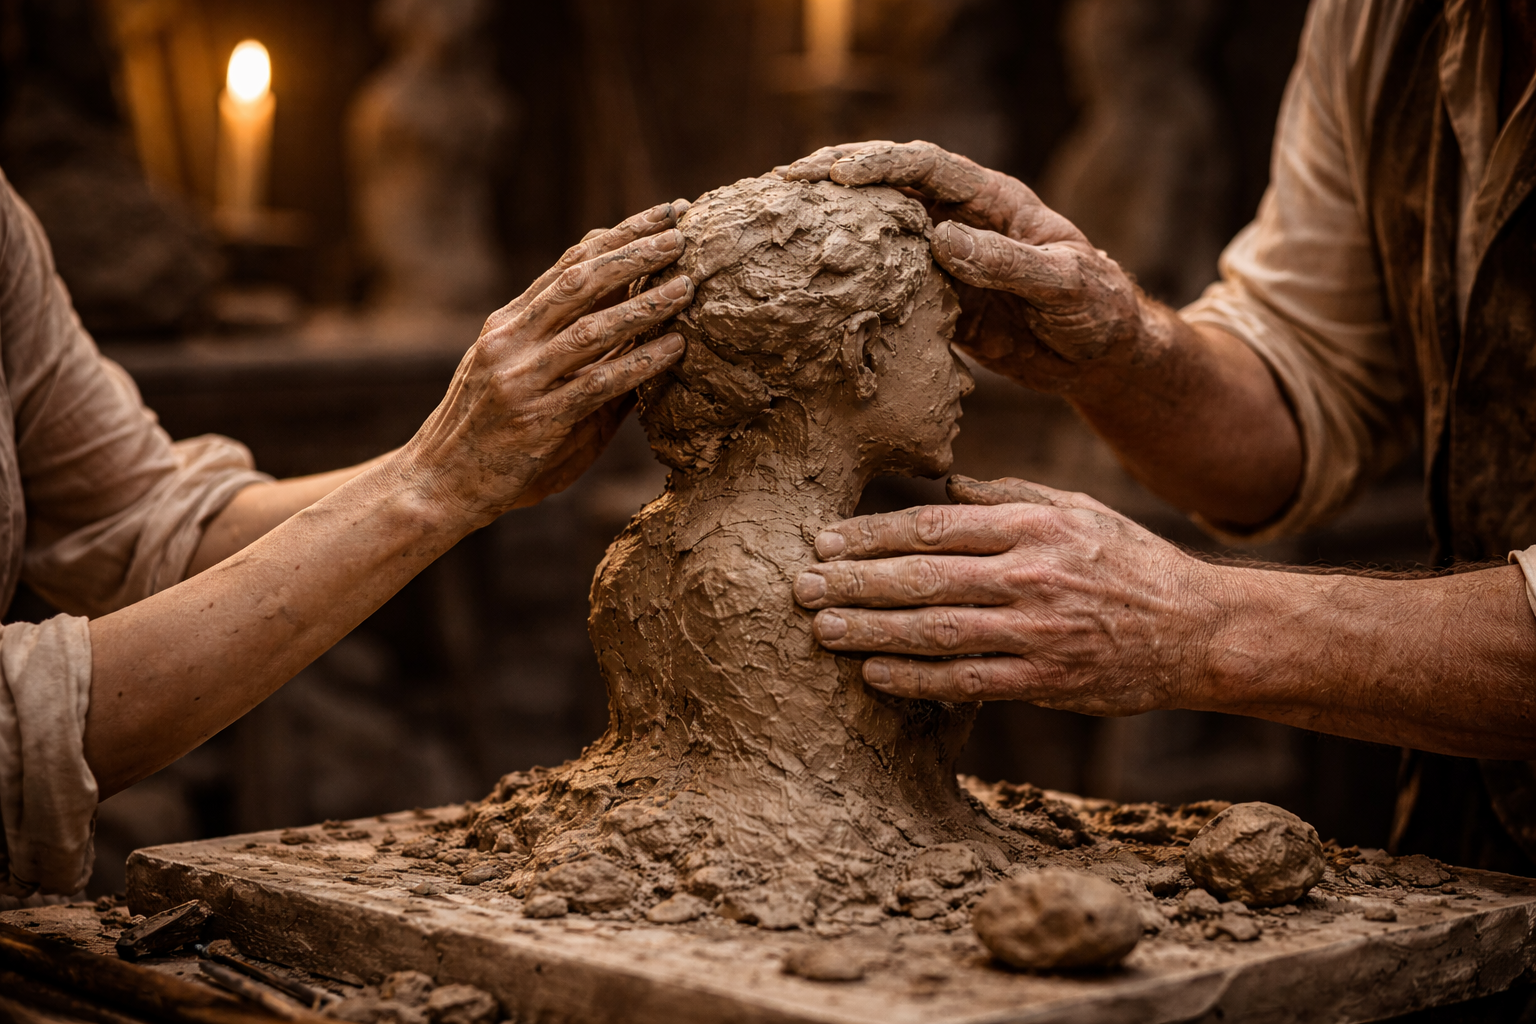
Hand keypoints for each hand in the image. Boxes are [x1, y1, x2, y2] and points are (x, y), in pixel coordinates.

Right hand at [401, 202, 693, 522]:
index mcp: (508, 324)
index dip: (619, 235)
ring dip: (644, 303)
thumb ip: (572, 354)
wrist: (435, 486)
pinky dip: (639, 363)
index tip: (663, 215)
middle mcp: (511, 339)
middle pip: (581, 280)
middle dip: (635, 251)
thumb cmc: (489, 439)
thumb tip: (642, 333)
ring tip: (688, 286)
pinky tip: (674, 349)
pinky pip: (597, 383)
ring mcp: (521, 377)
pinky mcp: (536, 418)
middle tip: (683, 233)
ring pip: (590, 327)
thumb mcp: (524, 381)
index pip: (569, 264)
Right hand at [779, 141, 1142, 394]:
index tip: (837, 173)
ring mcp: (946, 263)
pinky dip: (853, 285)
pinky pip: (888, 288)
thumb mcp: (1062, 283)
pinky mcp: (937, 302)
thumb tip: (940, 240)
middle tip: (784, 184)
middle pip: (891, 190)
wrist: (1100, 356)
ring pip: (881, 237)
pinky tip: (813, 289)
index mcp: (993, 202)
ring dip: (836, 231)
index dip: (881, 165)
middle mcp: (962, 223)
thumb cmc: (1096, 307)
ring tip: (782, 228)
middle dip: (838, 181)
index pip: (928, 169)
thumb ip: (1006, 263)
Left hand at [792, 476, 1218, 714]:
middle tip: (801, 587)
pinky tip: (874, 674)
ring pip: (936, 632)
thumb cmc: (1129, 562)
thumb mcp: (1076, 510)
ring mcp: (1038, 633)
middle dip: (854, 583)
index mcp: (1035, 526)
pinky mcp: (1046, 682)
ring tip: (821, 629)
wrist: (1198, 630)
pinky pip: (967, 681)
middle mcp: (1032, 576)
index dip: (871, 535)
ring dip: (871, 632)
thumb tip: (944, 486)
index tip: (823, 541)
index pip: (933, 525)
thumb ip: (1008, 496)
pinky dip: (916, 679)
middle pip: (924, 577)